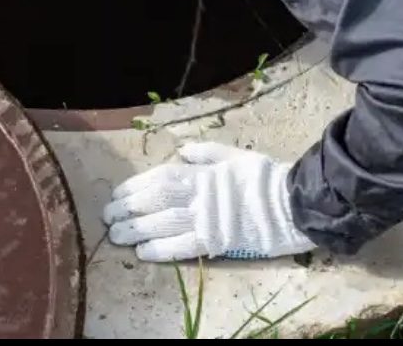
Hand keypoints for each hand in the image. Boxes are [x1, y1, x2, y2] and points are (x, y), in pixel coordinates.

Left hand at [102, 142, 316, 261]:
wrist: (295, 203)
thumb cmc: (264, 178)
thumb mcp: (232, 154)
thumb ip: (205, 152)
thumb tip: (182, 150)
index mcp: (201, 172)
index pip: (158, 178)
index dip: (134, 186)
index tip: (117, 194)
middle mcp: (199, 194)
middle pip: (154, 200)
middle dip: (128, 208)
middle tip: (107, 216)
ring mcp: (208, 218)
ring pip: (163, 223)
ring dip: (137, 229)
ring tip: (116, 235)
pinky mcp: (218, 242)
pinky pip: (183, 246)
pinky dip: (161, 249)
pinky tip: (142, 252)